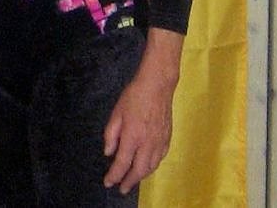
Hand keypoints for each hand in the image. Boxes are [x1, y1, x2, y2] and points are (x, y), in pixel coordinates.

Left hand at [102, 30, 182, 193]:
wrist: (157, 86)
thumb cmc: (133, 97)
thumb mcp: (116, 114)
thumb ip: (111, 135)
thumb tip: (108, 153)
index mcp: (132, 136)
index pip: (122, 163)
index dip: (114, 175)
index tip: (108, 183)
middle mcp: (147, 143)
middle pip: (139, 170)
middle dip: (129, 182)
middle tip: (121, 189)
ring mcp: (160, 142)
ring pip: (151, 167)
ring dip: (141, 176)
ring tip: (132, 180)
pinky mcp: (168, 138)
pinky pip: (160, 158)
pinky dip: (152, 166)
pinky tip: (147, 167)